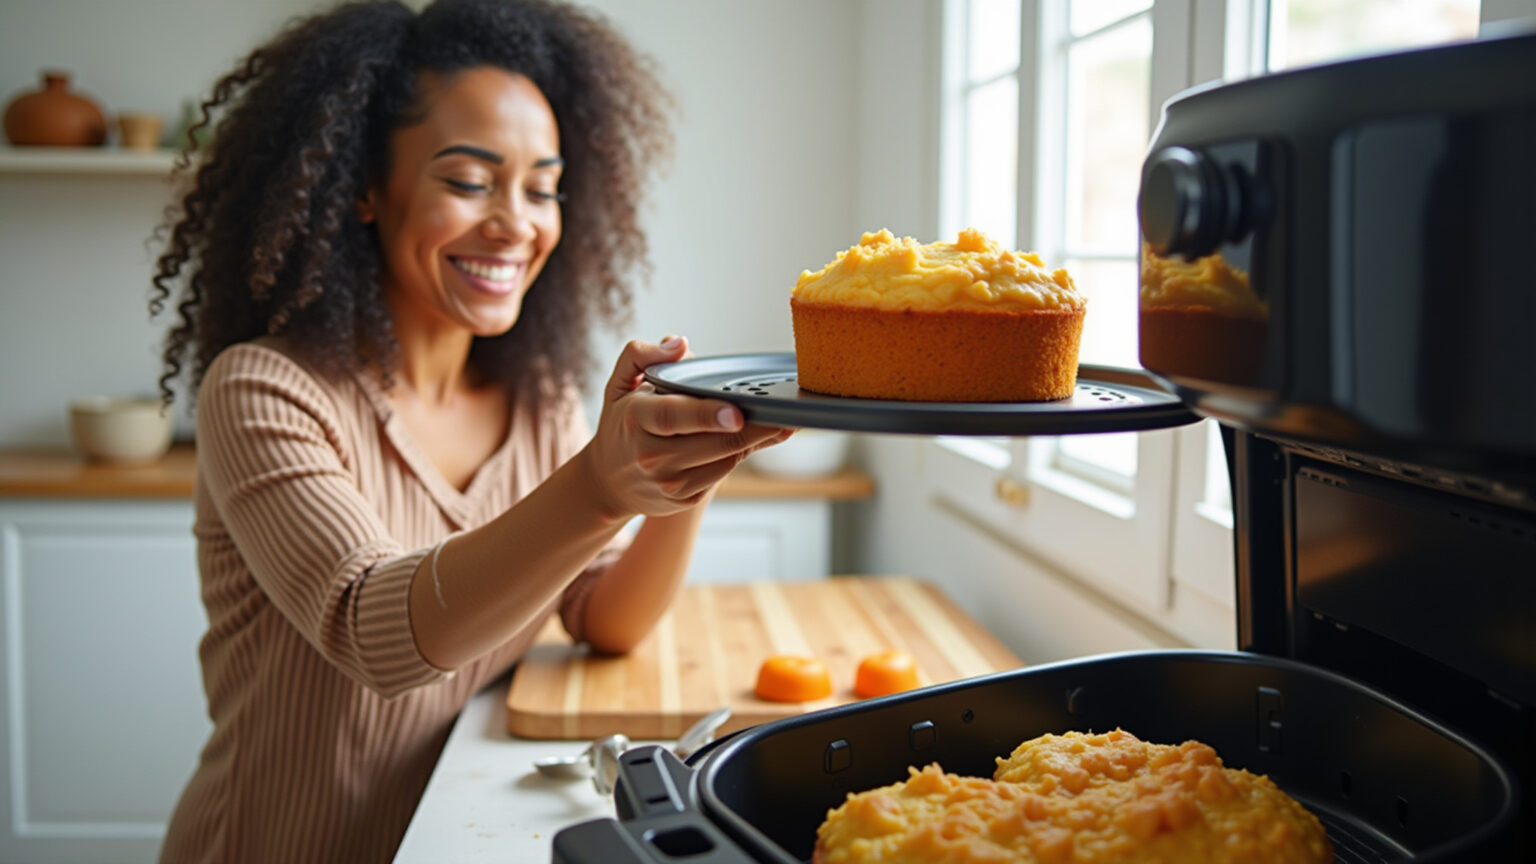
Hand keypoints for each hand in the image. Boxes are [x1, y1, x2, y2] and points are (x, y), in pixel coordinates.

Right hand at [581, 336, 793, 518]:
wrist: (608, 482)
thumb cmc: (621, 424)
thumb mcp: (620, 385)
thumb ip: (642, 355)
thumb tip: (680, 344)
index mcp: (635, 420)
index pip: (673, 416)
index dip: (707, 415)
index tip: (736, 412)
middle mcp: (651, 456)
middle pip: (713, 442)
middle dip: (753, 427)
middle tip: (784, 411)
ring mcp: (669, 482)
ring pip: (725, 459)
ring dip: (754, 439)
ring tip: (779, 421)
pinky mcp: (684, 499)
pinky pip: (723, 473)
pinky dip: (741, 453)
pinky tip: (755, 437)